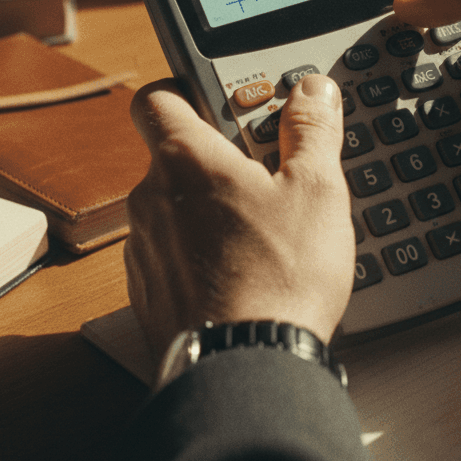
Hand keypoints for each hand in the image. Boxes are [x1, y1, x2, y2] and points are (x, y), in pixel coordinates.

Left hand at [124, 74, 352, 363]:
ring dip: (208, 209)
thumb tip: (311, 90)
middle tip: (268, 174)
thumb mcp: (316, 190)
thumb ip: (311, 130)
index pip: (158, 96)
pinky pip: (171, 254)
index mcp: (184, 160)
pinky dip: (200, 254)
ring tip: (263, 230)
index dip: (186, 90)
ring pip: (173, 208)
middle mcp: (150, 199)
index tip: (222, 103)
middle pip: (172, 155)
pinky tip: (244, 272)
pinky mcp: (148, 294)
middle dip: (216, 159)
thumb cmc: (279, 277)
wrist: (245, 370)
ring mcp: (143, 250)